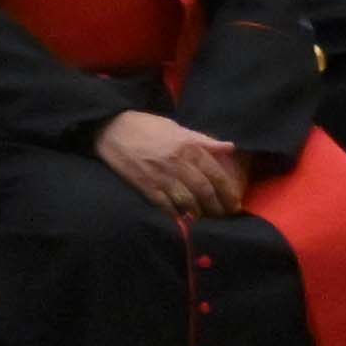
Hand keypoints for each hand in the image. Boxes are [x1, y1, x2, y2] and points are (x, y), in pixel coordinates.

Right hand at [95, 106, 253, 219]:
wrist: (111, 128)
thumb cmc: (146, 126)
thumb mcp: (178, 128)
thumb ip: (204, 141)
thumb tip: (231, 147)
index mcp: (189, 147)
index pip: (216, 174)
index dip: (228, 192)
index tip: (234, 203)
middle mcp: (178, 162)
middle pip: (204, 191)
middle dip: (217, 206)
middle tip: (224, 215)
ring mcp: (161, 176)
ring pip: (187, 201)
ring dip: (199, 212)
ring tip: (205, 218)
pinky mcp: (145, 186)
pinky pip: (166, 206)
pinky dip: (177, 215)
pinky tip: (183, 219)